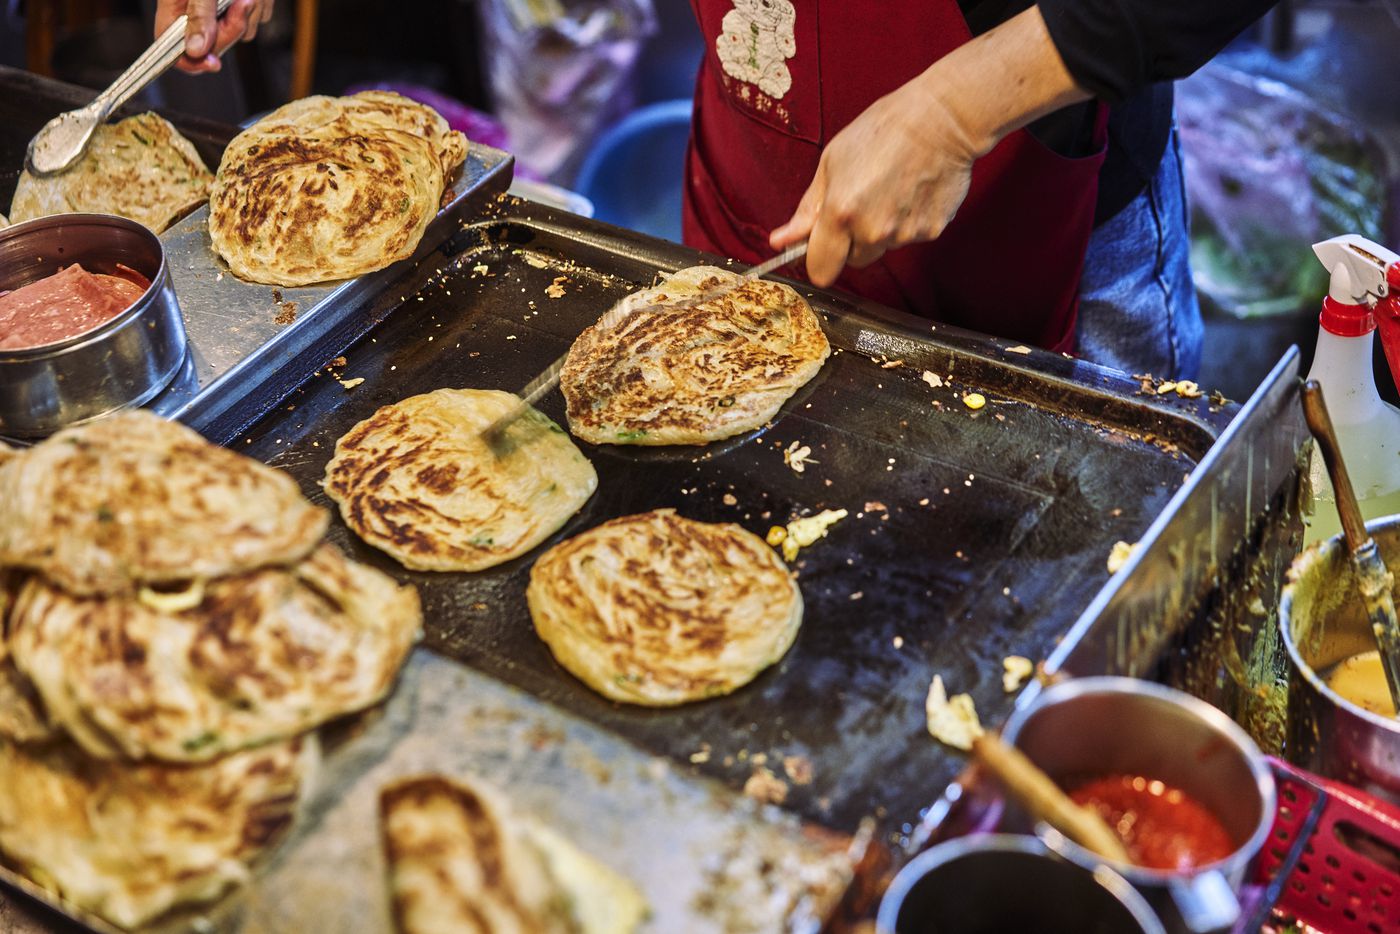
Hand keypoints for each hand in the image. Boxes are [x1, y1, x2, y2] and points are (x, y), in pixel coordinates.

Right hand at [155, 0, 275, 74]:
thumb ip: (198, 15)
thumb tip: (196, 51)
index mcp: (174, 7)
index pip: (173, 50)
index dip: (192, 63)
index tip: (213, 63)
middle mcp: (195, 13)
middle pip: (213, 47)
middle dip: (231, 30)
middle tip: (244, 3)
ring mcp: (221, 13)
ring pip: (242, 34)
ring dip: (249, 16)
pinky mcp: (244, 8)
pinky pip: (257, 20)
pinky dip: (260, 7)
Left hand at [769, 81, 978, 287]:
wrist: (942, 119)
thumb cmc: (884, 131)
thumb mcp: (832, 162)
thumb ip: (808, 209)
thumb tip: (781, 241)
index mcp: (841, 213)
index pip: (821, 270)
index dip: (819, 260)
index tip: (822, 247)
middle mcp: (872, 230)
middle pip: (853, 261)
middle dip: (851, 241)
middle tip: (862, 201)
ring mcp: (904, 234)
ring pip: (881, 248)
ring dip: (880, 231)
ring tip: (890, 190)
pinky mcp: (932, 232)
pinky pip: (909, 238)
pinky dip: (907, 221)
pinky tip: (911, 191)